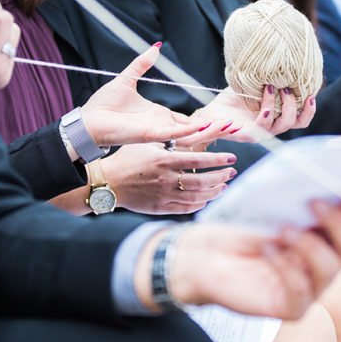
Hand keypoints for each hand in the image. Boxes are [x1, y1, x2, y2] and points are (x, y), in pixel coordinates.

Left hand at [81, 44, 227, 146]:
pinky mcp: (150, 134)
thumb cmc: (103, 105)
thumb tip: (155, 47)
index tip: (223, 118)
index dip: (205, 120)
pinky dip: (192, 130)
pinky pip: (176, 132)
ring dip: (210, 130)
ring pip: (190, 133)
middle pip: (194, 129)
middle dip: (215, 127)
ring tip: (230, 126)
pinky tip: (207, 125)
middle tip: (235, 124)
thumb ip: (142, 64)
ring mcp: (158, 131)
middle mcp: (161, 124)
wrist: (88, 120)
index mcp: (158, 115)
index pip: (187, 120)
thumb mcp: (126, 79)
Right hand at [101, 143, 236, 214]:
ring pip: (197, 198)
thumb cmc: (128, 158)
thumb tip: (195, 132)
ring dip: (214, 192)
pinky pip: (185, 208)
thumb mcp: (148, 143)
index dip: (218, 160)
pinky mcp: (160, 208)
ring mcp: (164, 196)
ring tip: (224, 185)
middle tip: (231, 172)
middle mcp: (166, 180)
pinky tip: (207, 198)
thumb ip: (170, 141)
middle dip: (221, 177)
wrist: (108, 182)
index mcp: (165, 161)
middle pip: (202, 182)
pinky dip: (199, 204)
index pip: (199, 161)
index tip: (232, 158)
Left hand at [148, 201, 340, 318]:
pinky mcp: (291, 308)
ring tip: (284, 228)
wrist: (206, 255)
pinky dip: (286, 268)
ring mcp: (312, 287)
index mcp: (328, 235)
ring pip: (332, 269)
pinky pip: (301, 291)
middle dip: (339, 222)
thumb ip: (303, 198)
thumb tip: (328, 179)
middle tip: (314, 201)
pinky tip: (268, 249)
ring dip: (310, 244)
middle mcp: (326, 261)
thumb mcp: (274, 205)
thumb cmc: (241, 226)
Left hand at [193, 85, 315, 143]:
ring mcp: (261, 132)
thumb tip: (280, 54)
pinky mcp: (247, 135)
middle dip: (297, 104)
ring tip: (274, 88)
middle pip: (297, 122)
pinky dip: (267, 113)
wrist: (211, 112)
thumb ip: (267, 76)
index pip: (301, 119)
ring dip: (283, 106)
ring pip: (283, 125)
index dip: (310, 109)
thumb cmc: (233, 98)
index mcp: (278, 116)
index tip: (311, 93)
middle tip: (287, 87)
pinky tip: (266, 102)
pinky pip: (262, 127)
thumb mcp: (253, 84)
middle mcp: (273, 126)